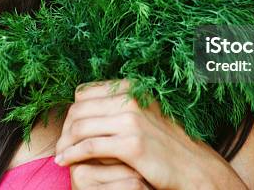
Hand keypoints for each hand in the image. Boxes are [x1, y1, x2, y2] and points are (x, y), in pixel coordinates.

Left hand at [55, 79, 244, 188]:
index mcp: (131, 88)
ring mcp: (131, 121)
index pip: (84, 92)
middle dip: (65, 128)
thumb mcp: (143, 114)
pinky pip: (89, 146)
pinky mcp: (131, 144)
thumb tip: (81, 107)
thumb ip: (116, 107)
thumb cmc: (164, 143)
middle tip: (61, 146)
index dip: (73, 111)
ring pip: (80, 127)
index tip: (69, 129)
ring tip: (60, 156)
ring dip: (65, 143)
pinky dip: (72, 154)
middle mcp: (130, 99)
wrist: (192, 166)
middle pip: (79, 108)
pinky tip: (66, 162)